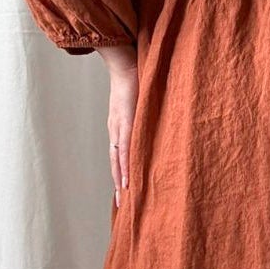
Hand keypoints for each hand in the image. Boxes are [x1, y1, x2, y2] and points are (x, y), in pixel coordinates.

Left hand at [99, 46, 138, 207]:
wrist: (125, 64)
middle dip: (118, 184)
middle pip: (116, 163)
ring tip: (124, 197)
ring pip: (119, 160)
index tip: (123, 191)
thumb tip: (154, 124)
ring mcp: (118, 128)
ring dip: (121, 179)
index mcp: (118, 128)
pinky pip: (125, 149)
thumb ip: (143, 116)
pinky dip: (126, 165)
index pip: (118, 156)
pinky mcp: (124, 122)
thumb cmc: (135, 81)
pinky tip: (127, 179)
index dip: (120, 173)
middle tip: (122, 204)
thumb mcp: (139, 104)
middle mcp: (115, 131)